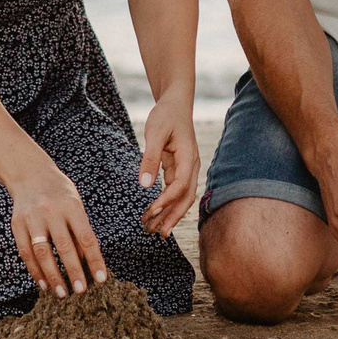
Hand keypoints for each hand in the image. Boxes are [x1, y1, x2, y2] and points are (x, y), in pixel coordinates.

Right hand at [9, 163, 107, 296]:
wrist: (30, 174)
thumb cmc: (60, 193)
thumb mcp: (75, 204)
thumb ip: (80, 230)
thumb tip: (87, 262)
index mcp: (71, 205)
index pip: (86, 237)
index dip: (95, 259)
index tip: (101, 279)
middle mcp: (51, 211)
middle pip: (64, 246)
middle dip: (73, 271)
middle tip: (81, 290)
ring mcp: (32, 218)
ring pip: (42, 252)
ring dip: (52, 275)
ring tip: (62, 293)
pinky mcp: (17, 224)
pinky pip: (26, 252)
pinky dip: (34, 270)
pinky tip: (43, 283)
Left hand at [138, 98, 202, 235]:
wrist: (176, 104)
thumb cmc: (165, 116)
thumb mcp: (155, 134)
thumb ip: (149, 159)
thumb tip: (144, 185)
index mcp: (189, 157)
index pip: (181, 185)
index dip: (167, 201)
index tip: (151, 211)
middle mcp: (192, 166)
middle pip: (186, 197)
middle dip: (173, 216)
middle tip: (157, 234)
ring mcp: (188, 169)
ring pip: (182, 197)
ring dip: (171, 214)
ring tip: (156, 230)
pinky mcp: (181, 169)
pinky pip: (176, 191)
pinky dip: (168, 204)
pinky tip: (158, 214)